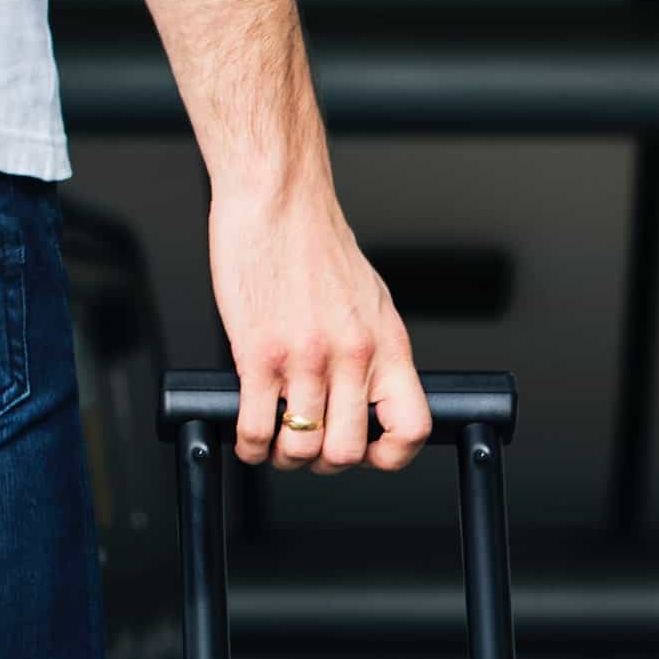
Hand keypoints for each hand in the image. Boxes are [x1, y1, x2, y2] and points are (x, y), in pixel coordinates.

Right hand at [207, 184, 425, 470]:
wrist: (277, 198)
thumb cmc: (315, 243)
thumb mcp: (368, 301)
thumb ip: (370, 351)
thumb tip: (366, 395)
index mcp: (387, 345)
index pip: (411, 427)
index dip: (391, 456)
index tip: (369, 455)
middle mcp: (353, 356)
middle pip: (347, 452)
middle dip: (322, 460)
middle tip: (306, 444)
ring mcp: (306, 358)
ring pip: (300, 446)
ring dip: (281, 454)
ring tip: (272, 437)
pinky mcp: (259, 353)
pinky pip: (257, 428)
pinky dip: (249, 444)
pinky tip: (247, 432)